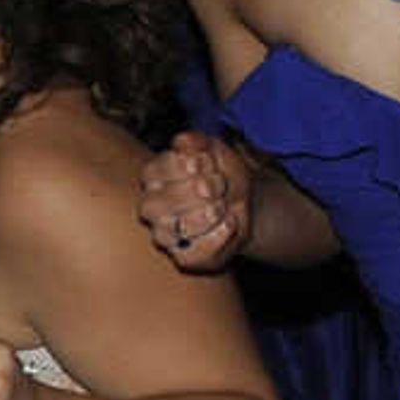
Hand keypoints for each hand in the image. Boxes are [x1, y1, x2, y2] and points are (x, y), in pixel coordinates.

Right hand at [139, 131, 253, 272]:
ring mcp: (164, 235)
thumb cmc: (223, 174)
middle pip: (164, 201)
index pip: (158, 169)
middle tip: (220, 186)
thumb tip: (182, 142)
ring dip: (212, 213)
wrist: (248, 202)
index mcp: (152, 176)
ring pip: (177, 229)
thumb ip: (198, 141)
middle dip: (204, 188)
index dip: (193, 164)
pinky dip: (219, 237)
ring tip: (224, 205)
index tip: (210, 163)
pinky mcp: (183, 257)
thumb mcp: (215, 149)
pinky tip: (229, 223)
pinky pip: (193, 255)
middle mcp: (151, 207)